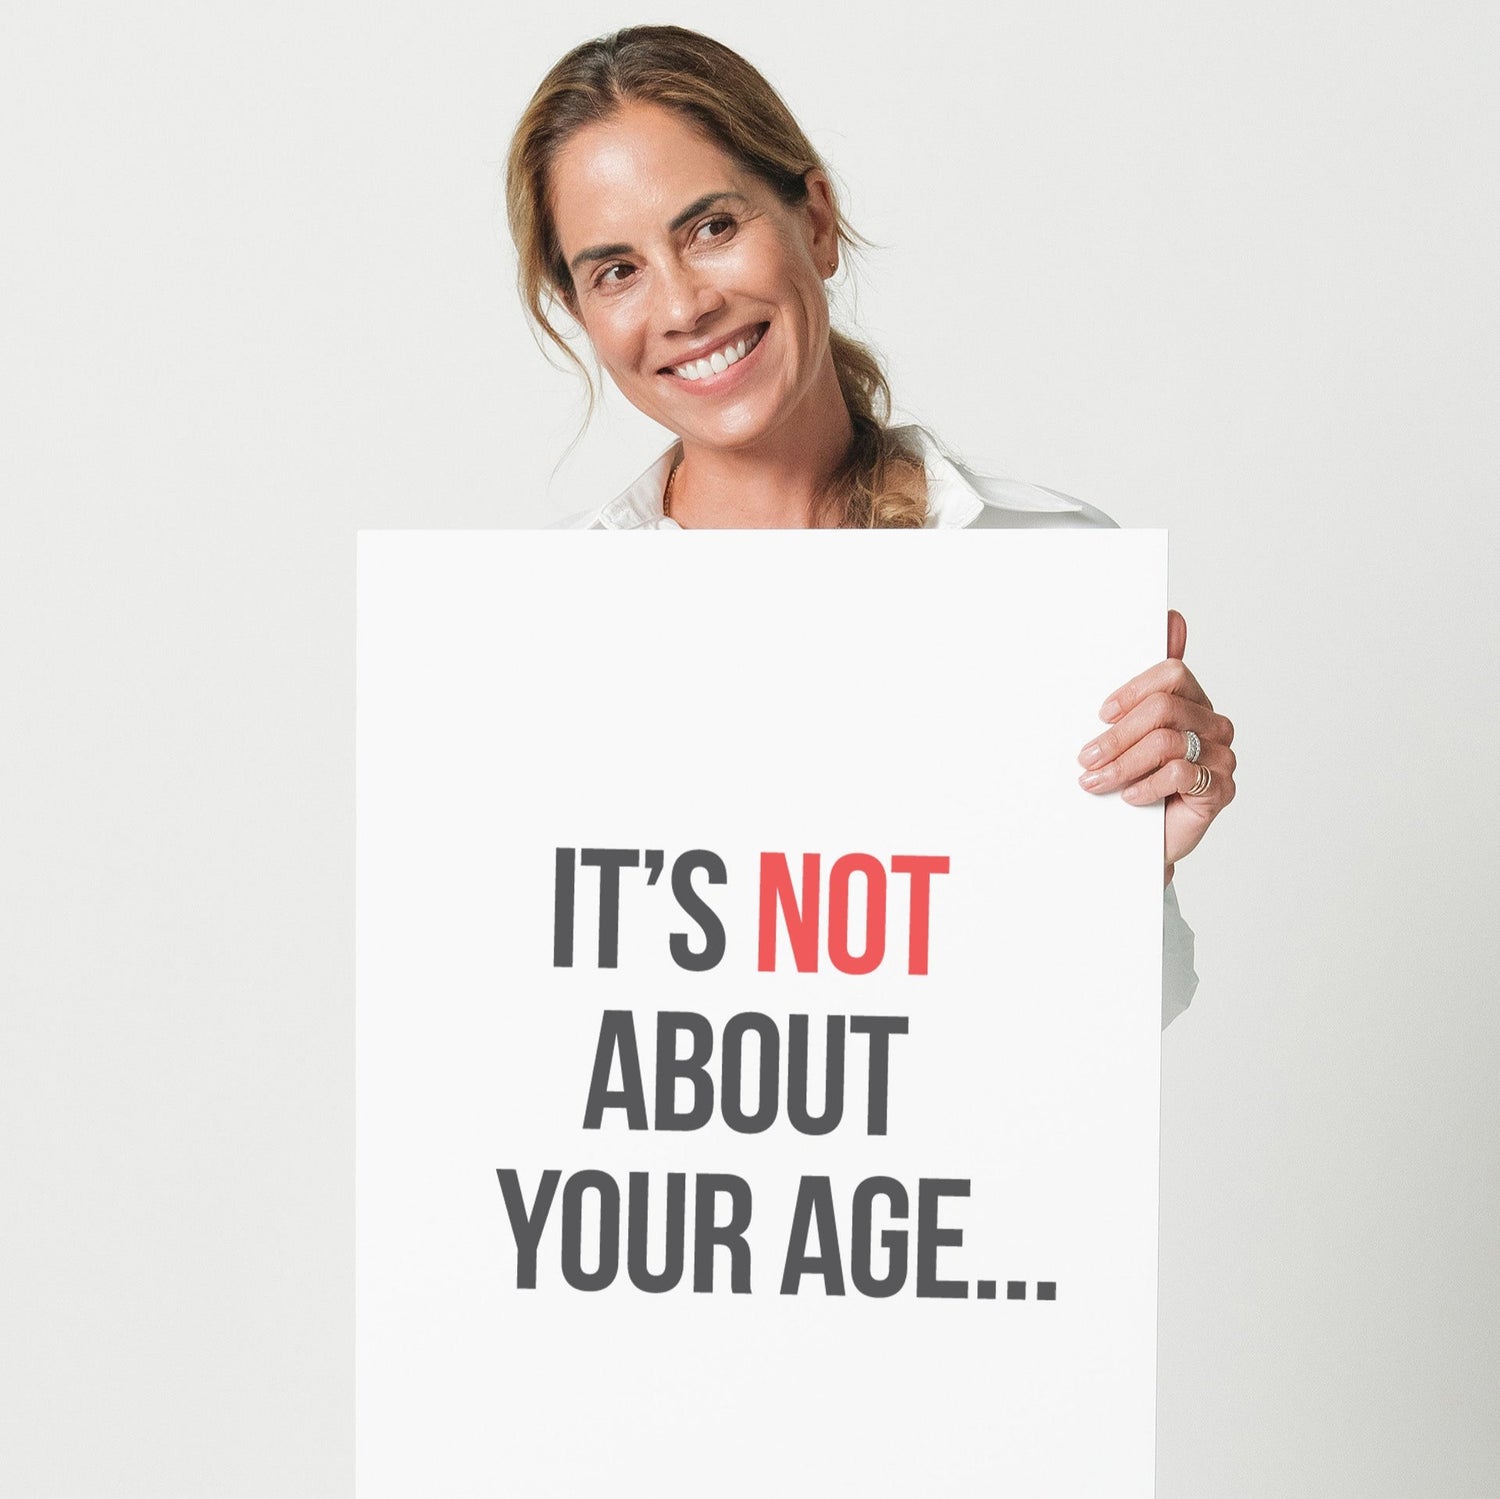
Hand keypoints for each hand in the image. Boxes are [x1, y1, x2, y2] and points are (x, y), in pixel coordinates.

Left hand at [1076, 610, 1235, 884]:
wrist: (1140, 841)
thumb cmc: (1133, 779)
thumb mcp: (1125, 732)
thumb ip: (1141, 683)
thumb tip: (1171, 617)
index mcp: (1191, 700)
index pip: (1172, 673)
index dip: (1133, 690)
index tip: (1100, 713)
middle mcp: (1213, 723)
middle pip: (1164, 709)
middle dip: (1117, 735)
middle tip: (1086, 758)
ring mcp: (1221, 757)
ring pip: (1168, 742)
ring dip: (1123, 764)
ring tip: (1095, 782)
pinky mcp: (1221, 790)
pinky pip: (1182, 774)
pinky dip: (1148, 785)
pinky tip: (1131, 797)